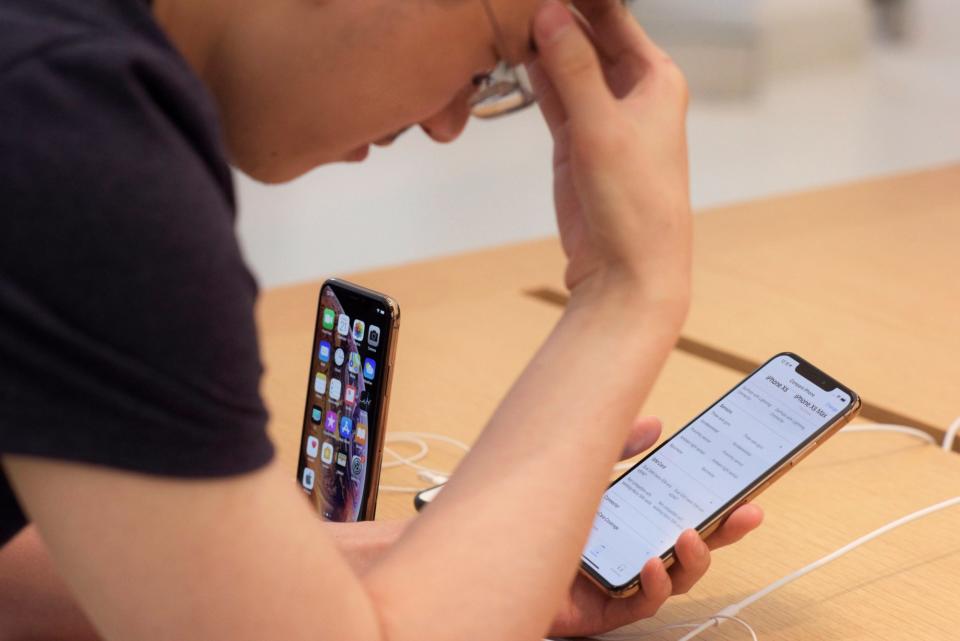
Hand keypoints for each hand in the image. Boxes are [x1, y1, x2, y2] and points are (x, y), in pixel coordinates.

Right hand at [529, 0, 691, 316]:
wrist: (627, 271)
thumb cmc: (636, 204)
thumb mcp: (603, 126)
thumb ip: (574, 68)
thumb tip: (550, 13)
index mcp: (656, 78)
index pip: (613, 15)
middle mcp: (632, 92)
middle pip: (588, 36)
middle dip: (555, 16)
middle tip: (513, 3)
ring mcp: (602, 117)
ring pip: (567, 65)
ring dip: (541, 45)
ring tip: (506, 18)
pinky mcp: (577, 142)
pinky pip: (554, 97)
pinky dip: (536, 78)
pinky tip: (514, 55)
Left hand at [545, 416, 764, 637]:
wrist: (495, 557)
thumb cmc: (539, 518)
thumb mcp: (583, 474)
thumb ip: (617, 449)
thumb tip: (654, 425)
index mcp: (635, 519)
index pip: (687, 511)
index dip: (720, 503)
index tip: (748, 487)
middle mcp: (636, 550)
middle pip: (693, 546)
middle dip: (725, 530)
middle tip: (748, 512)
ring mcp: (624, 581)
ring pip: (677, 578)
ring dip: (694, 558)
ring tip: (691, 536)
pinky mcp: (608, 609)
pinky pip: (642, 602)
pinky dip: (653, 584)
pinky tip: (650, 563)